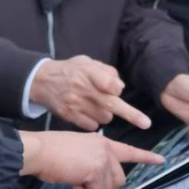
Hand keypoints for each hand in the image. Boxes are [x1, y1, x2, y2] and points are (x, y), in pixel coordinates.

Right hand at [19, 132, 162, 188]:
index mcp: (101, 142)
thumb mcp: (78, 156)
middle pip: (118, 178)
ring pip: (108, 188)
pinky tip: (72, 181)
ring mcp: (103, 158)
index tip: (160, 160)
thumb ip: (95, 170)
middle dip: (103, 187)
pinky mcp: (96, 169)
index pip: (128, 150)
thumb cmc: (51, 153)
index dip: (145, 157)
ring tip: (74, 179)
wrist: (38, 150)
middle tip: (82, 184)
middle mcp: (105, 148)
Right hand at [31, 56, 150, 131]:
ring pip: (104, 117)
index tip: (118, 91)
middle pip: (111, 104)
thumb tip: (120, 87)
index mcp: (87, 71)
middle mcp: (82, 88)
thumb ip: (106, 71)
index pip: (109, 82)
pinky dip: (95, 122)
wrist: (42, 81)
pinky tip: (88, 112)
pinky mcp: (69, 116)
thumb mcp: (87, 62)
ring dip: (107, 114)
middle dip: (131, 114)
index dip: (116, 88)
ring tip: (97, 105)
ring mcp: (75, 104)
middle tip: (146, 123)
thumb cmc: (71, 70)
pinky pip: (92, 126)